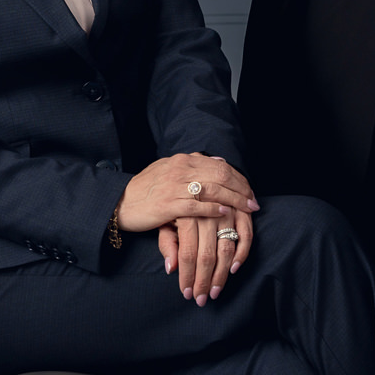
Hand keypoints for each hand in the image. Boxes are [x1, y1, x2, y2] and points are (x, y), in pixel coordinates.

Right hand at [119, 152, 257, 232]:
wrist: (120, 203)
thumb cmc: (145, 189)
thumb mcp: (168, 169)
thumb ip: (192, 165)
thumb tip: (218, 160)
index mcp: (182, 160)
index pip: (219, 165)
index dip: (238, 178)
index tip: (250, 191)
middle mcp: (180, 169)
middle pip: (220, 175)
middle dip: (241, 189)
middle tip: (254, 202)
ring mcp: (174, 186)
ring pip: (213, 189)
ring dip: (234, 200)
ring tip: (247, 209)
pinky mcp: (168, 205)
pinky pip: (197, 206)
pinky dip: (214, 209)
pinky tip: (225, 214)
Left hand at [167, 208, 248, 304]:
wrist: (190, 175)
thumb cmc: (174, 204)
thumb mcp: (164, 221)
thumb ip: (166, 243)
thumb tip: (171, 268)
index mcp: (184, 215)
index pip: (188, 254)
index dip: (188, 277)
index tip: (187, 294)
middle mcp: (206, 213)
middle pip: (207, 255)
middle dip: (204, 281)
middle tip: (201, 300)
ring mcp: (225, 210)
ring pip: (226, 248)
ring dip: (221, 274)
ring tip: (215, 291)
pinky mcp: (240, 209)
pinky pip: (246, 234)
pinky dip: (242, 253)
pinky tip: (235, 268)